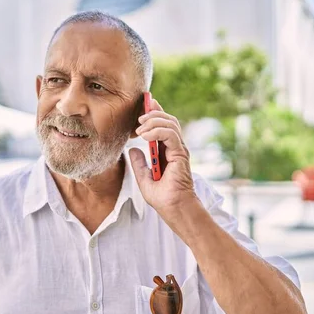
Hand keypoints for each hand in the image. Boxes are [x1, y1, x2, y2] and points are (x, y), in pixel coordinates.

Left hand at [129, 99, 197, 215]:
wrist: (173, 209)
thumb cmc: (163, 198)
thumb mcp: (143, 178)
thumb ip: (139, 163)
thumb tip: (132, 149)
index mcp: (168, 151)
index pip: (164, 125)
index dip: (155, 113)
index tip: (144, 104)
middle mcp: (175, 148)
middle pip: (168, 120)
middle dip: (153, 113)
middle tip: (138, 117)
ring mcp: (179, 150)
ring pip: (170, 123)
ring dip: (154, 120)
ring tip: (139, 127)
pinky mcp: (180, 154)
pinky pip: (170, 134)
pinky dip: (157, 131)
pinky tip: (145, 136)